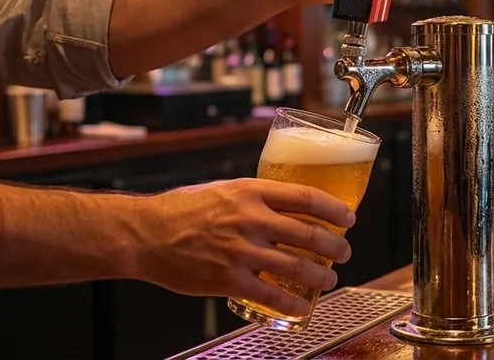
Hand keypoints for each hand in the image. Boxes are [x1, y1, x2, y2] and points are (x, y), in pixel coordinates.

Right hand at [134, 178, 354, 316]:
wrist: (145, 234)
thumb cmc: (181, 209)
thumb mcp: (223, 189)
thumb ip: (254, 196)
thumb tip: (284, 202)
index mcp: (250, 192)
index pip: (306, 197)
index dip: (335, 209)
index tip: (348, 217)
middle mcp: (249, 219)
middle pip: (310, 233)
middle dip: (336, 246)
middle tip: (344, 251)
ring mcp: (240, 251)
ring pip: (297, 266)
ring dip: (321, 275)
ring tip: (329, 279)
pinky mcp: (228, 280)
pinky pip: (272, 295)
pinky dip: (293, 303)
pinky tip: (303, 305)